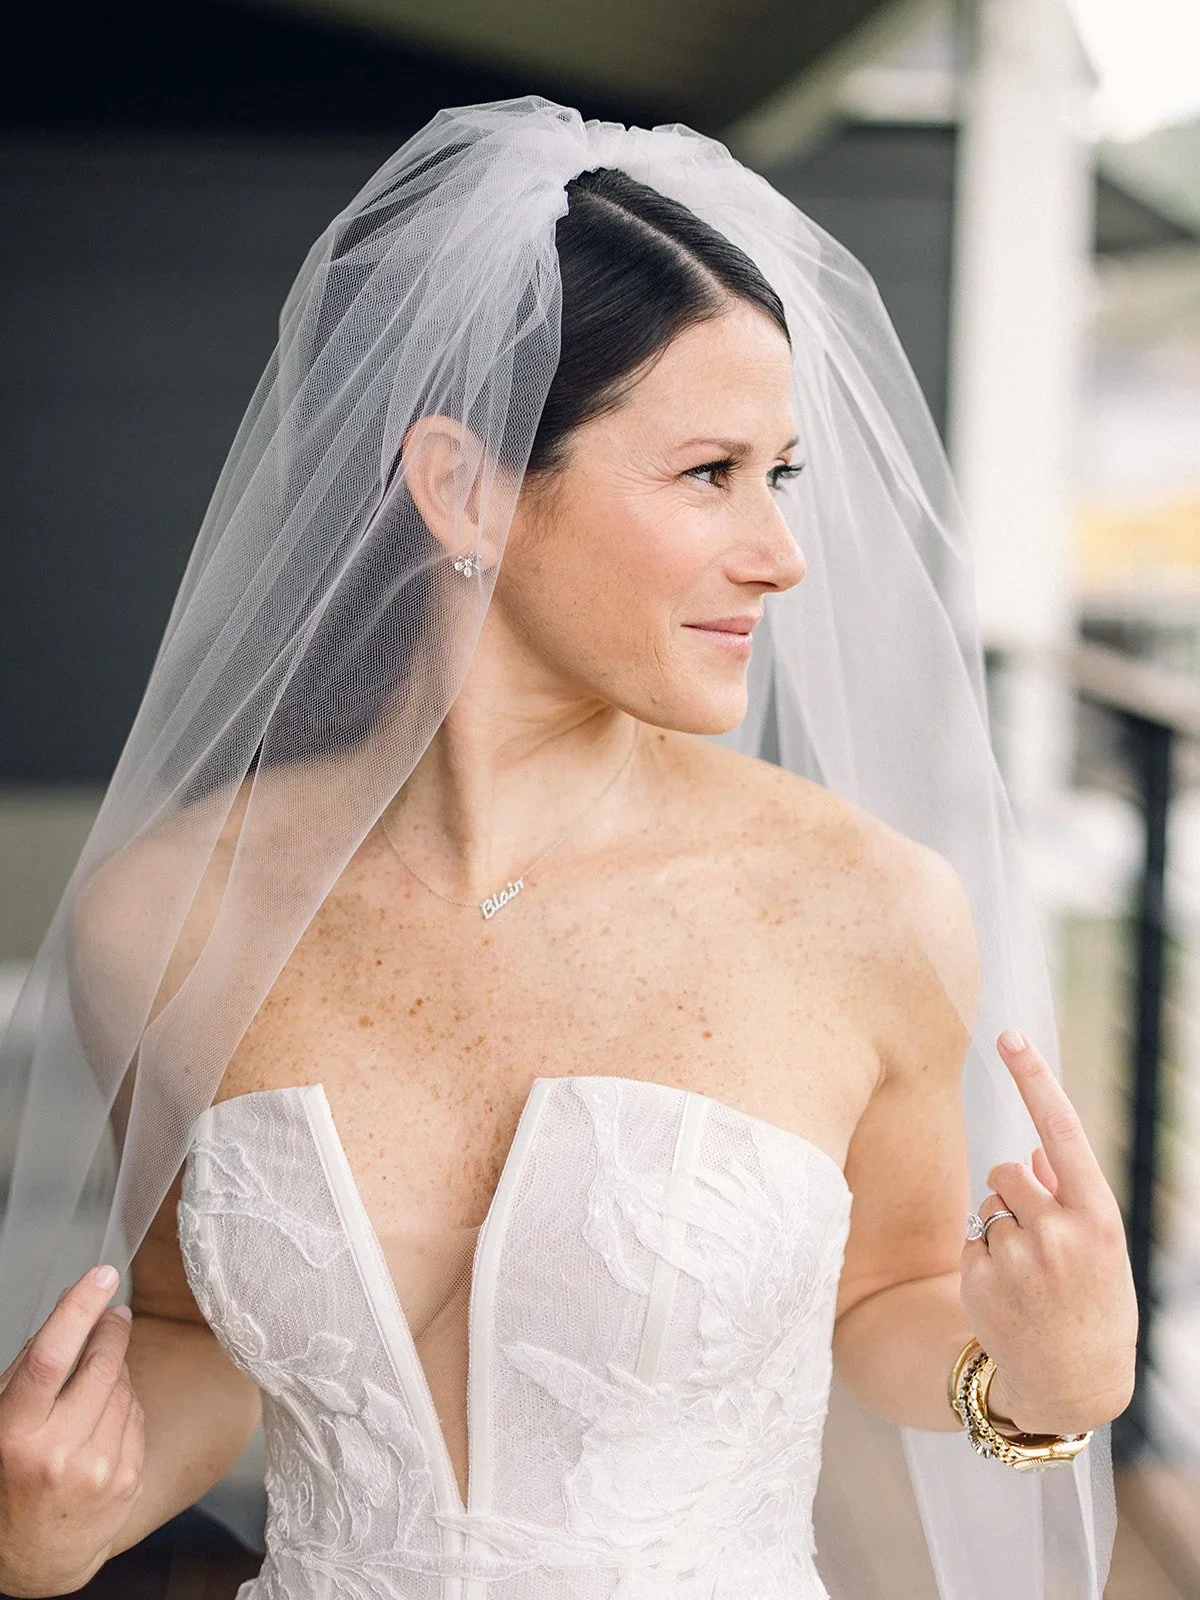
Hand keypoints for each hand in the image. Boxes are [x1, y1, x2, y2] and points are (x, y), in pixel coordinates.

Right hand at [0, 1265, 144, 1596]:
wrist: (34, 1555)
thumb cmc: (12, 1476)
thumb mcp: (5, 1416)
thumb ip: (37, 1359)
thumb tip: (71, 1301)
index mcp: (16, 1432)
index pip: (51, 1358)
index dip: (79, 1309)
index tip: (102, 1274)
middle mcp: (57, 1452)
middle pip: (102, 1366)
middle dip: (112, 1329)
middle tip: (114, 1312)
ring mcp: (97, 1468)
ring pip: (125, 1387)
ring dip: (117, 1372)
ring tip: (93, 1387)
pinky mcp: (126, 1479)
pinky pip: (138, 1415)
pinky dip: (126, 1405)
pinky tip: (104, 1420)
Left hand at [957, 1031, 1137, 1437]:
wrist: (1071, 1384)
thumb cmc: (1092, 1303)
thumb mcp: (1101, 1248)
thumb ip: (1070, 1194)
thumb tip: (1035, 1153)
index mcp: (1098, 1217)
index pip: (1061, 1130)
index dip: (1034, 1079)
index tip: (1010, 1035)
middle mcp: (1059, 1234)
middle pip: (1008, 1170)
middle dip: (1016, 1193)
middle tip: (1041, 1243)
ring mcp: (1017, 1259)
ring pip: (987, 1204)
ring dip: (1001, 1226)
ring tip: (1029, 1274)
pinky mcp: (980, 1279)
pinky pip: (969, 1237)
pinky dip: (983, 1257)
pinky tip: (1008, 1293)